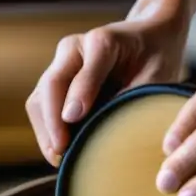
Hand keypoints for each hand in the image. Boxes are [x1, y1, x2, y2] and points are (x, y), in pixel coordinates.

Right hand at [26, 18, 185, 166]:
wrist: (149, 37)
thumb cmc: (156, 57)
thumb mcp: (156, 74)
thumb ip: (134, 96)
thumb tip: (111, 130)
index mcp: (103, 42)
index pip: (85, 71)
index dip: (78, 95)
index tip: (73, 119)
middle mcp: (75, 48)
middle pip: (52, 84)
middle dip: (52, 120)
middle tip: (61, 152)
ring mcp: (61, 63)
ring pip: (39, 97)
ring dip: (45, 129)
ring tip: (58, 158)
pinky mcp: (57, 78)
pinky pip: (41, 105)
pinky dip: (47, 128)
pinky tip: (59, 150)